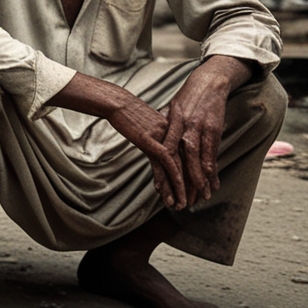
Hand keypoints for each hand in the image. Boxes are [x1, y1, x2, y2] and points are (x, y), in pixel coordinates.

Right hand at [105, 95, 187, 209]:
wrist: (117, 103)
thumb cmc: (127, 112)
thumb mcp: (147, 125)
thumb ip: (156, 136)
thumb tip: (157, 147)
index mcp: (174, 132)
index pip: (185, 158)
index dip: (189, 177)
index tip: (190, 192)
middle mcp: (173, 136)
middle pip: (185, 165)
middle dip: (188, 187)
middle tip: (190, 203)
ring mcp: (164, 139)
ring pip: (177, 168)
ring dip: (180, 189)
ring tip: (180, 204)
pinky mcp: (152, 141)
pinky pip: (165, 164)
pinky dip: (169, 180)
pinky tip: (169, 193)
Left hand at [163, 60, 238, 206]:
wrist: (209, 81)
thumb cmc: (188, 96)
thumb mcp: (172, 109)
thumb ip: (165, 126)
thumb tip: (154, 138)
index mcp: (172, 123)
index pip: (166, 151)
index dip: (165, 170)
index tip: (163, 187)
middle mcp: (186, 128)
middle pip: (183, 160)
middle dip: (185, 182)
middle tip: (184, 201)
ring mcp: (201, 129)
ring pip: (199, 160)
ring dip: (201, 180)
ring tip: (202, 197)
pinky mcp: (215, 130)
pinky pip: (213, 153)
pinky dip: (213, 169)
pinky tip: (213, 182)